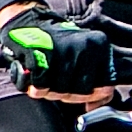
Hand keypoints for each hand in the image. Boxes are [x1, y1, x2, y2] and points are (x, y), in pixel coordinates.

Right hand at [2, 14, 116, 102]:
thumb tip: (94, 107)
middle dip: (67, 95)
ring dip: (49, 92)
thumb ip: (96, 83)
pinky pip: (41, 86)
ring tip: (45, 80)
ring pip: (61, 91)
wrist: (26, 24)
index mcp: (98, 46)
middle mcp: (84, 45)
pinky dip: (36, 87)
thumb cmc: (57, 47)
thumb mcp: (84, 59)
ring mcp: (62, 49)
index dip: (91, 97)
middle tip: (57, 85)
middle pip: (82, 92)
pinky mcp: (40, 54)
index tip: (79, 93)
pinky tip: (34, 78)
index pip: (105, 87)